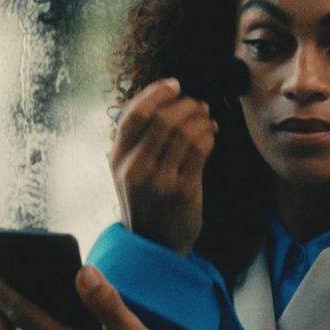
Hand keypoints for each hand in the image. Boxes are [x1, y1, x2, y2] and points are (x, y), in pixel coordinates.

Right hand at [110, 78, 216, 255]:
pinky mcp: (182, 191)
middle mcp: (135, 169)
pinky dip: (209, 136)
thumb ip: (138, 140)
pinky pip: (200, 150)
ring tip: (207, 118)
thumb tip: (166, 99)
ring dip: (201, 119)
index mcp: (118, 158)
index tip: (174, 85)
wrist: (155, 244)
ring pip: (184, 132)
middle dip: (186, 105)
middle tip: (198, 104)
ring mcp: (158, 181)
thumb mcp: (129, 171)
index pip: (134, 114)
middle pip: (163, 119)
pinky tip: (211, 135)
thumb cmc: (146, 201)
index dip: (157, 93)